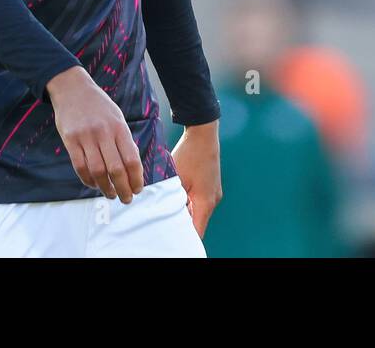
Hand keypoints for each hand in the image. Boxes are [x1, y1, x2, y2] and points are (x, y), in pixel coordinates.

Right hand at [46, 66, 144, 202]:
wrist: (72, 88)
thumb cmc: (98, 105)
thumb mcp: (117, 117)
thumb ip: (124, 140)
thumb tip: (132, 167)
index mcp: (119, 127)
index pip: (131, 159)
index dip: (136, 178)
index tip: (138, 189)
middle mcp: (103, 132)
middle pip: (116, 169)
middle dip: (123, 188)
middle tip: (126, 199)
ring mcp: (85, 137)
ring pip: (97, 171)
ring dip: (105, 188)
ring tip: (110, 194)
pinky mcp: (70, 140)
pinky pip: (80, 166)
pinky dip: (88, 180)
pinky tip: (94, 185)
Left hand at [171, 120, 220, 235]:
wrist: (203, 133)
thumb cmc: (189, 154)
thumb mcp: (175, 178)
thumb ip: (170, 199)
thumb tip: (160, 213)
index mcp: (205, 202)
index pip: (196, 232)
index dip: (183, 238)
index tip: (170, 240)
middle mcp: (213, 201)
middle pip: (198, 223)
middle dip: (181, 226)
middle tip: (163, 227)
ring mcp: (214, 194)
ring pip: (198, 213)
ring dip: (185, 214)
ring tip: (167, 212)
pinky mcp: (212, 187)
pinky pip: (200, 203)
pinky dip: (190, 204)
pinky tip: (177, 198)